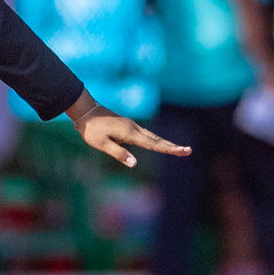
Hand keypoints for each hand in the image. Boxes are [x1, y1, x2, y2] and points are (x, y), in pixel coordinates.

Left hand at [68, 97, 190, 168]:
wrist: (85, 111)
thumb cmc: (91, 129)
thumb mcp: (102, 144)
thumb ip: (119, 153)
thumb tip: (135, 164)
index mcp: (130, 133)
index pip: (153, 144)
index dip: (169, 149)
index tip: (183, 151)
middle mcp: (134, 128)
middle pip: (157, 140)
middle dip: (172, 146)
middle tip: (188, 151)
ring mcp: (131, 126)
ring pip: (152, 136)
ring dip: (165, 143)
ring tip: (177, 149)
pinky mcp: (128, 125)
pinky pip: (145, 134)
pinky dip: (155, 140)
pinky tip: (157, 143)